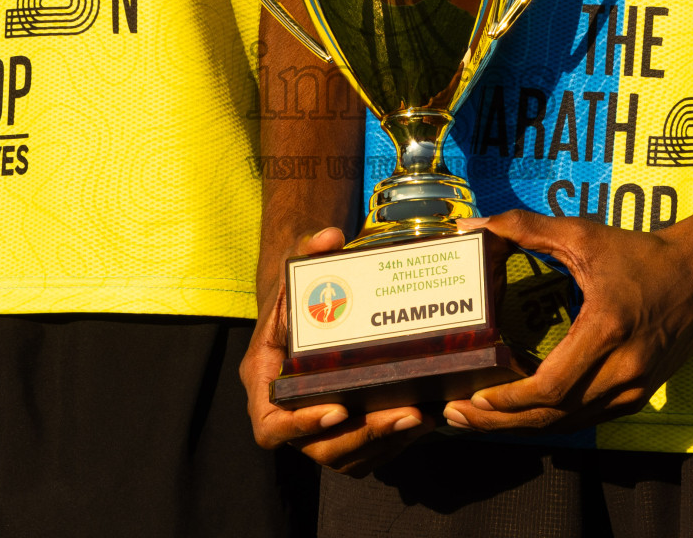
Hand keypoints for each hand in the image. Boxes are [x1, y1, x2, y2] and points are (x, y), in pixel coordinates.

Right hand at [240, 226, 434, 476]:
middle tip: (405, 413)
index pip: (271, 425)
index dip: (301, 426)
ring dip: (384, 443)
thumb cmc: (297, 292)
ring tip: (422, 416)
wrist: (307, 308)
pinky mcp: (342, 431)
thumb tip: (328, 237)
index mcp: (265, 379)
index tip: (339, 410)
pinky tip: (426, 418)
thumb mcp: (296, 267)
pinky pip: (365, 454)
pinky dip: (394, 444)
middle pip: (318, 448)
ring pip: (345, 456)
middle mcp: (287, 411)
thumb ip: (307, 249)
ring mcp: (315, 425)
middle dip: (363, 435)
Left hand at [441, 204, 692, 433]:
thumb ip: (525, 228)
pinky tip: (521, 413)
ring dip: (521, 427)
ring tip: (478, 419)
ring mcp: (635, 389)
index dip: (507, 400)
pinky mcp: (640, 395)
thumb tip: (472, 224)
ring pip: (569, 424)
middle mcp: (623, 369)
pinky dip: (551, 420)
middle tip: (456, 416)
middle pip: (553, 416)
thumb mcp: (584, 235)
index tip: (472, 396)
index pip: (550, 386)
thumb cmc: (644, 254)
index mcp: (607, 330)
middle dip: (500, 422)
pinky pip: (587, 418)